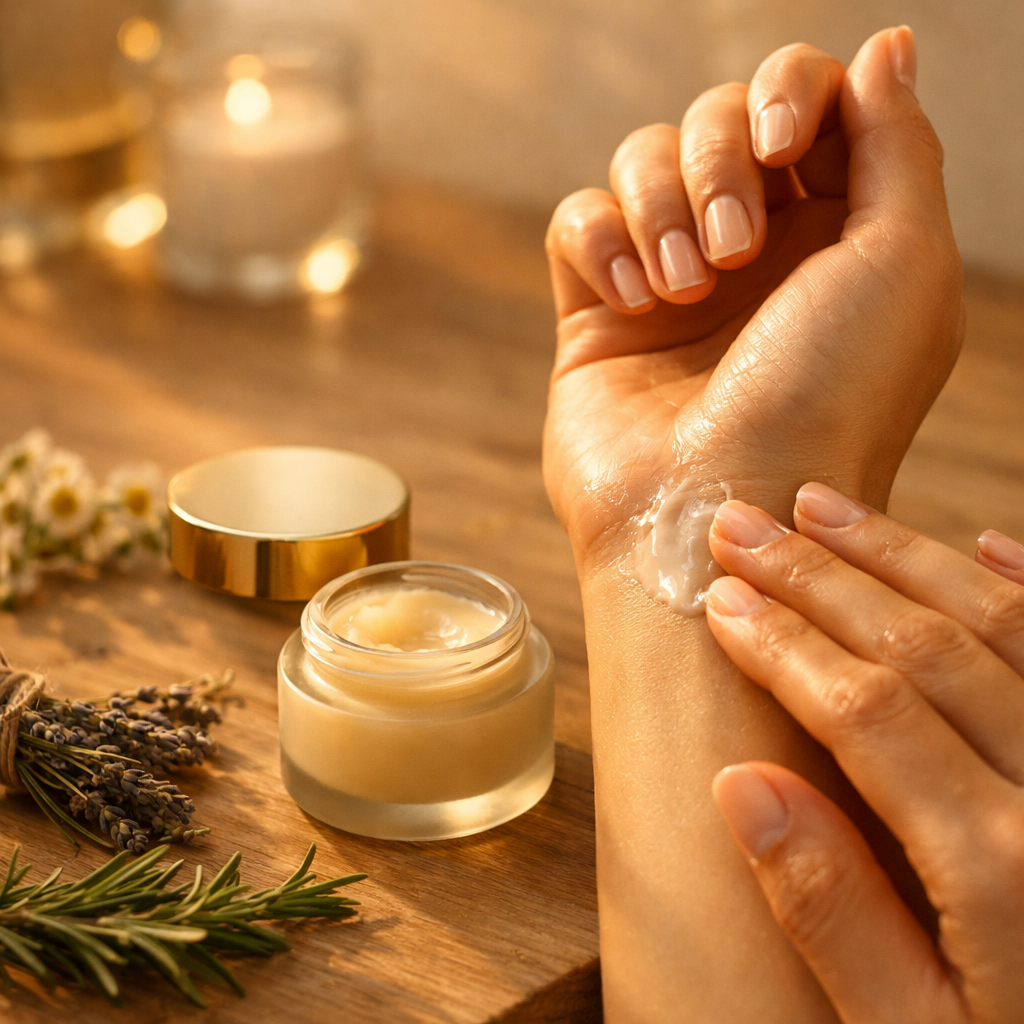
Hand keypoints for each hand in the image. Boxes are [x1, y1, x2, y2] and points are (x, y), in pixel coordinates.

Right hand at [543, 27, 962, 566]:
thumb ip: (898, 142)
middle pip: (717, 117)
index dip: (790, 93)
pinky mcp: (598, 310)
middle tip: (734, 251)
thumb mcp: (903, 262)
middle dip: (719, 162)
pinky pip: (578, 221)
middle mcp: (754, 248)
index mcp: (836, 230)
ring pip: (642, 159)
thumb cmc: (827, 398)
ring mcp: (671, 278)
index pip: (807, 99)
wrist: (720, 506)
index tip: (782, 143)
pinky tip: (633, 304)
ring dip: (661, 208)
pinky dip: (602, 243)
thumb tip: (887, 45)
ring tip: (684, 289)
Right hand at [706, 483, 1023, 1022]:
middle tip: (743, 524)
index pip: (866, 712)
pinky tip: (981, 541)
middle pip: (924, 648)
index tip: (721, 595)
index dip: (783, 644)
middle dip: (819, 577)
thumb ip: (834, 914)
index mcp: (1001, 868)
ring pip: (1002, 624)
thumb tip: (741, 786)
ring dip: (904, 555)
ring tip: (824, 511)